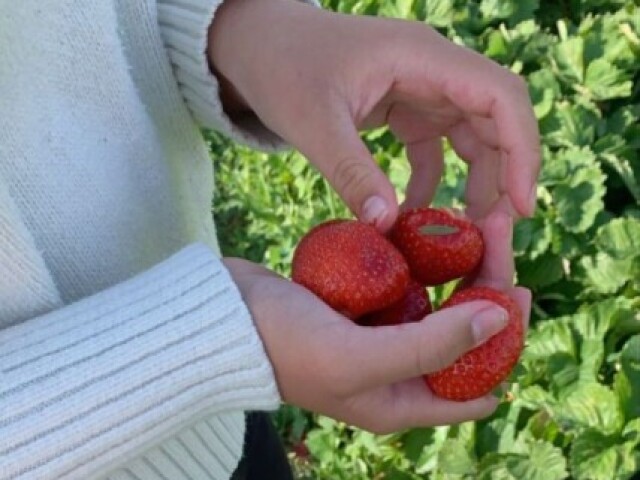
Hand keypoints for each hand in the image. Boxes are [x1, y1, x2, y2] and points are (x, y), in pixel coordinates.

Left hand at [209, 0, 540, 231]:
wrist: (257, 45)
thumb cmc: (281, 68)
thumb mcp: (313, 122)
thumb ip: (351, 173)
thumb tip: (387, 226)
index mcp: (421, 57)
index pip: (500, 96)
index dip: (523, 151)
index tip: (519, 208)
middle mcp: (432, 69)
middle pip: (495, 121)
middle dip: (502, 178)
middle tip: (491, 236)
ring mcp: (420, 88)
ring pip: (471, 137)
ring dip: (473, 184)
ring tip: (461, 235)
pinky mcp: (403, 108)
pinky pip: (434, 148)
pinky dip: (432, 182)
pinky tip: (413, 217)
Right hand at [224, 212, 530, 432]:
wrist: (221, 317)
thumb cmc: (283, 346)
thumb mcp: (359, 357)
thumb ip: (430, 346)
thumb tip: (500, 321)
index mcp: (402, 400)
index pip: (478, 380)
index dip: (506, 340)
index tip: (518, 293)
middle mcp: (395, 372)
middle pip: (462, 332)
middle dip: (486, 287)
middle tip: (498, 232)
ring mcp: (377, 334)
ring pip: (436, 302)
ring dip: (458, 267)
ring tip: (478, 222)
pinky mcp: (360, 305)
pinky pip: (405, 283)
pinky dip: (422, 259)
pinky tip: (433, 229)